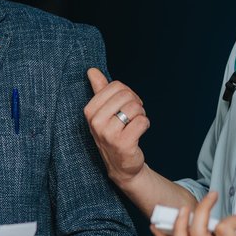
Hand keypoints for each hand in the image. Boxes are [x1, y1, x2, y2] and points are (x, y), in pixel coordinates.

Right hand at [83, 68, 149, 185]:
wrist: (121, 164)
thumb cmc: (113, 133)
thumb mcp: (103, 112)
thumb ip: (99, 90)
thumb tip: (92, 70)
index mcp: (89, 111)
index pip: (116, 86)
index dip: (127, 94)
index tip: (125, 106)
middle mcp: (95, 122)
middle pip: (126, 95)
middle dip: (135, 104)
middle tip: (130, 117)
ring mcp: (108, 133)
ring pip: (135, 108)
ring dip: (140, 115)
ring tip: (133, 126)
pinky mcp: (123, 143)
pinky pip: (142, 121)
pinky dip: (145, 125)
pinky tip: (137, 134)